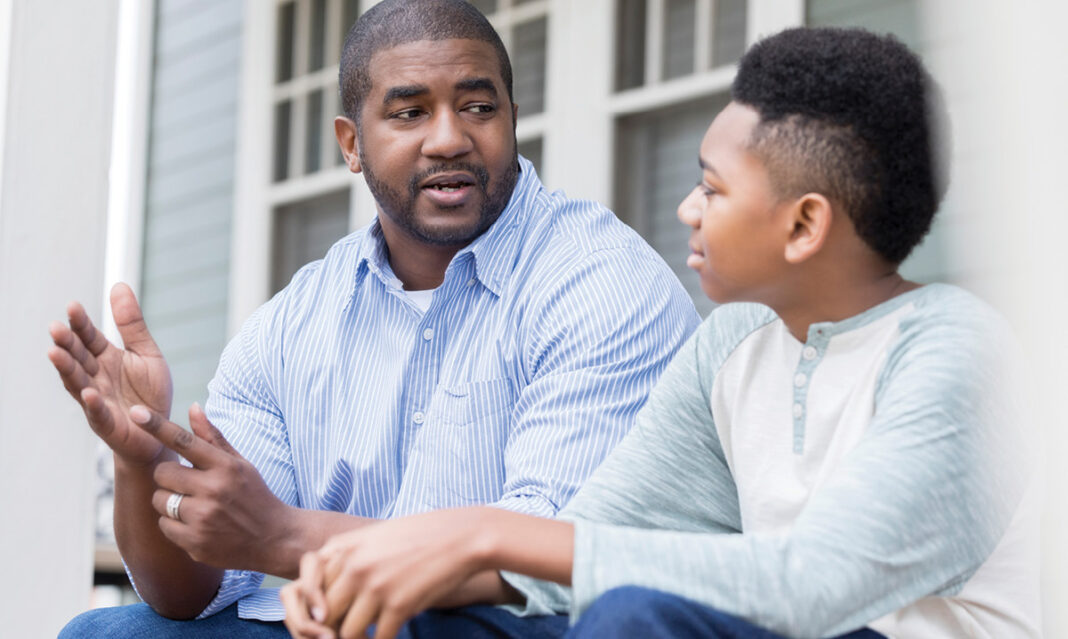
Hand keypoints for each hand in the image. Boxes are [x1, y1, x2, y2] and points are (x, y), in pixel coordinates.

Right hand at [48, 282, 172, 464]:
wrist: (159, 432)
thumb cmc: (149, 393)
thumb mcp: (146, 352)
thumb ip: (132, 324)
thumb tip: (119, 285)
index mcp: (106, 358)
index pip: (89, 337)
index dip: (81, 323)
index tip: (72, 306)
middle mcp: (96, 377)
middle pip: (78, 358)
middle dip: (66, 344)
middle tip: (56, 328)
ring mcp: (98, 400)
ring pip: (78, 382)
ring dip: (67, 369)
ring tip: (55, 353)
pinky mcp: (107, 423)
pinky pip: (98, 413)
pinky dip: (92, 403)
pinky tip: (89, 393)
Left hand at [130, 403, 299, 574]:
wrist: (274, 538)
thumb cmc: (253, 495)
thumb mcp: (239, 464)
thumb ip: (213, 437)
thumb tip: (193, 407)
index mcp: (225, 466)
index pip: (184, 441)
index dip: (157, 426)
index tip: (136, 412)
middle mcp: (214, 490)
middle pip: (163, 473)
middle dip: (169, 476)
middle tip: (187, 483)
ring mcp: (204, 518)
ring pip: (159, 501)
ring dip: (169, 502)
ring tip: (194, 506)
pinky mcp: (196, 543)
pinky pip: (164, 526)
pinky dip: (174, 525)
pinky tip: (196, 525)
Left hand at [282, 508, 498, 638]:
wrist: (462, 536)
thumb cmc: (421, 535)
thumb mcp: (376, 536)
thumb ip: (349, 556)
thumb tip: (333, 589)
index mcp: (344, 548)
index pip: (309, 590)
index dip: (316, 611)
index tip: (328, 620)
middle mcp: (354, 567)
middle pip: (324, 614)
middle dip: (331, 630)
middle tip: (347, 634)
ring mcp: (376, 587)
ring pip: (347, 632)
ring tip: (369, 638)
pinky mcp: (399, 605)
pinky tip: (391, 637)